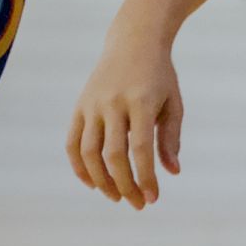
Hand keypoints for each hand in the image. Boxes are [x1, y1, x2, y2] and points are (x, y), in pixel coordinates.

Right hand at [67, 30, 182, 207]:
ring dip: (101, 181)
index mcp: (141, 101)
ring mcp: (92, 104)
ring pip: (89, 152)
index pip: (140, 149)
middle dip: (125, 185)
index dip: (145, 178)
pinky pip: (72, 143)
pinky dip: (79, 166)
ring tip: (116, 197)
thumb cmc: (159, 76)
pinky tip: (93, 183)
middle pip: (113, 155)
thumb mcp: (173, 104)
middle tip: (138, 204)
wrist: (134, 41)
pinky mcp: (80, 106)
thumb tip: (171, 173)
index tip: (153, 199)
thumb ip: (170, 139)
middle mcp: (113, 103)